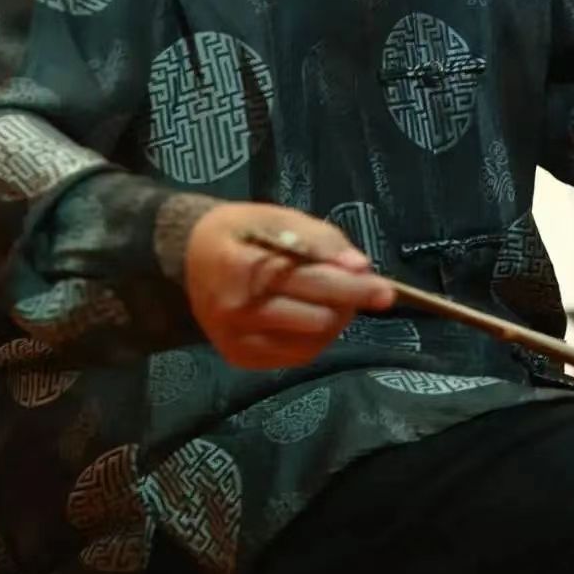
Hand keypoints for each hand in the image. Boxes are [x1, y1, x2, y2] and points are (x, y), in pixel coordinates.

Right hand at [184, 202, 395, 369]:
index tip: (386, 290)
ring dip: (336, 317)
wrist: (188, 259)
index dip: (352, 285)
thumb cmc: (240, 232)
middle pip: (317, 314)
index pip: (311, 280)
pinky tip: (313, 314)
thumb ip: (318, 239)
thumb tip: (359, 267)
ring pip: (313, 338)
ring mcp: (237, 339)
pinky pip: (298, 355)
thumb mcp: (275, 217)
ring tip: (333, 295)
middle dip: (352, 301)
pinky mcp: (241, 357)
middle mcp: (237, 310)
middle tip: (374, 290)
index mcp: (243, 267)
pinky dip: (317, 335)